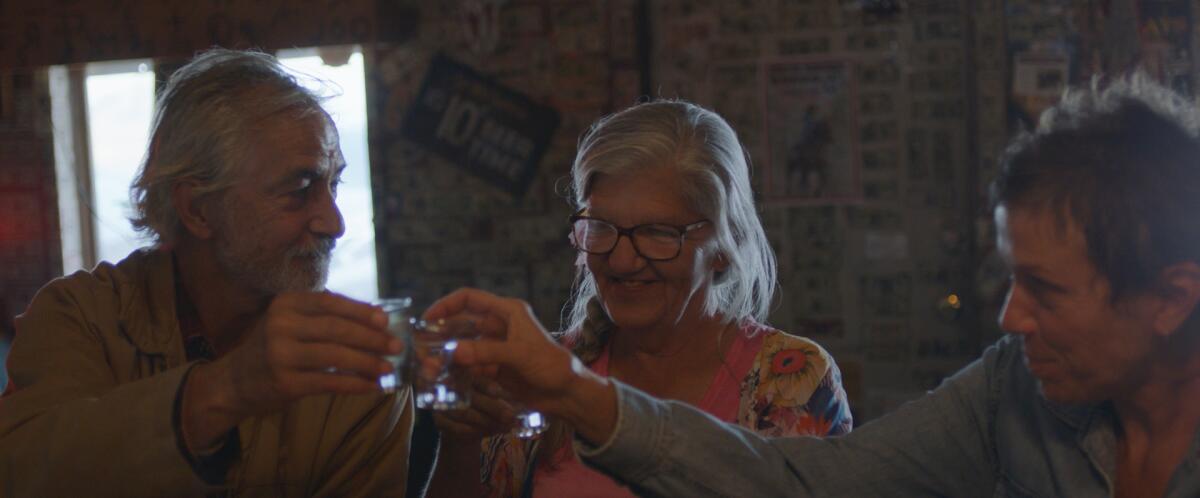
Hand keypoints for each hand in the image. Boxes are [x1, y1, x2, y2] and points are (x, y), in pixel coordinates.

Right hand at [183, 291, 400, 449]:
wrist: (234, 382)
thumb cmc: (274, 347)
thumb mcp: (291, 322)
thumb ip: (325, 316)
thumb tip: (377, 317)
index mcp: (285, 304)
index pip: (331, 304)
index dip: (361, 312)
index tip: (386, 321)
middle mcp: (280, 325)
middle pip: (337, 329)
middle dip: (371, 338)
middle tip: (396, 346)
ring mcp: (280, 354)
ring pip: (336, 356)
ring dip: (367, 362)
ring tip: (388, 367)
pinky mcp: (284, 382)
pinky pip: (329, 381)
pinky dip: (354, 384)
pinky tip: (371, 386)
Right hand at [423, 288, 616, 444]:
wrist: (567, 394)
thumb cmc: (550, 365)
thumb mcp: (519, 355)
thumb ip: (486, 352)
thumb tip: (454, 352)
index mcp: (507, 312)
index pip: (470, 299)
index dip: (446, 304)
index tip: (427, 319)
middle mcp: (499, 326)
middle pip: (462, 323)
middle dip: (442, 335)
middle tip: (422, 349)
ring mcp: (495, 347)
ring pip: (463, 346)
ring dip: (447, 355)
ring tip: (430, 368)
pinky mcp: (494, 367)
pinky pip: (469, 364)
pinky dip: (457, 370)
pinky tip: (443, 378)